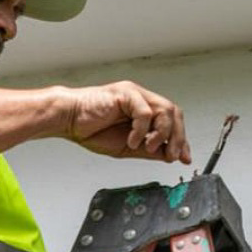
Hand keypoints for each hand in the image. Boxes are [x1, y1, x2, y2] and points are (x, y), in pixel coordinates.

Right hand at [63, 81, 190, 164]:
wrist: (68, 119)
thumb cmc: (91, 129)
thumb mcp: (126, 147)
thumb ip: (148, 149)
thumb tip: (168, 156)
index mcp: (144, 110)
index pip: (172, 120)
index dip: (181, 139)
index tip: (184, 158)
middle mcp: (142, 99)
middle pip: (174, 112)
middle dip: (178, 137)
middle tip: (173, 156)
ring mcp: (135, 94)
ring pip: (164, 110)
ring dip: (162, 133)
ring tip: (149, 148)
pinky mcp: (126, 93)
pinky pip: (144, 112)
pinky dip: (142, 130)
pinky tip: (132, 141)